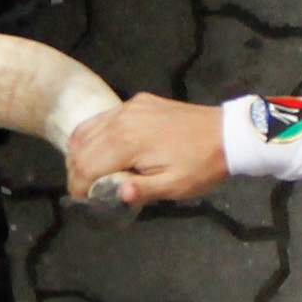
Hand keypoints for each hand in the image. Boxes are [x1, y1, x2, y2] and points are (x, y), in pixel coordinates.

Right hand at [66, 93, 226, 206]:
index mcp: (127, 143)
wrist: (226, 133)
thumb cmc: (201, 165)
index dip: (78, 186)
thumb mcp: (175, 186)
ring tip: (84, 171)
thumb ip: (142, 190)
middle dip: (76, 170)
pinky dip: (93, 133)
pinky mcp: (139, 101)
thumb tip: (118, 194)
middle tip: (81, 190)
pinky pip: (104, 117)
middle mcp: (121, 120)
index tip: (82, 200)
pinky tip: (96, 145)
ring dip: (81, 151)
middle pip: (82, 147)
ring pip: (89, 128)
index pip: (87, 165)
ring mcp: (129, 107)